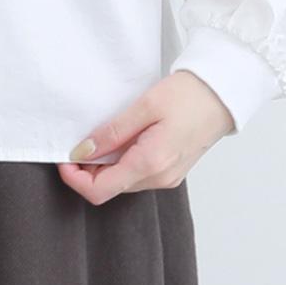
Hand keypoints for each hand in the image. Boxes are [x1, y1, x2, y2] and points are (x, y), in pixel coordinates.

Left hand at [56, 71, 234, 204]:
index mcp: (151, 164)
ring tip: (99, 136)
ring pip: (123, 182)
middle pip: (110, 188)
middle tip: (77, 141)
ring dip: (104, 165)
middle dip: (87, 170)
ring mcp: (167, 177)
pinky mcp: (171, 170)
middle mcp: (159, 178)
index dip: (75, 179)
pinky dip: (121, 161)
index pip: (101, 191)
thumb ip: (112, 132)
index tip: (63, 157)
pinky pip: (137, 174)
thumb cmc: (187, 95)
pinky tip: (119, 139)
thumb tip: (81, 151)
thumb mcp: (144, 106)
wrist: (222, 94)